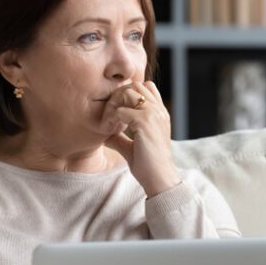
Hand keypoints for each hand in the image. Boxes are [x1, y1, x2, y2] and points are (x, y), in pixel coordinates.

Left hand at [103, 81, 180, 196]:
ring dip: (115, 104)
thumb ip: (120, 138)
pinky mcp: (146, 122)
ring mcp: (153, 114)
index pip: (145, 88)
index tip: (117, 115)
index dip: (127, 96)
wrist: (159, 179)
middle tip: (110, 115)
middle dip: (119, 96)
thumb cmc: (148, 166)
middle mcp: (159, 110)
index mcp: (159, 114)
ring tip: (109, 121)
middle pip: (136, 85)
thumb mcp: (132, 147)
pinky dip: (111, 118)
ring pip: (129, 92)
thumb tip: (105, 134)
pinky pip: (121, 111)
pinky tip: (109, 130)